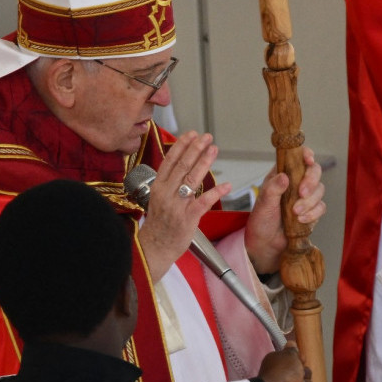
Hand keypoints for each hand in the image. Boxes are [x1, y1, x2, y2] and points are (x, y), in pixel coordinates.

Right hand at [137, 131, 231, 279]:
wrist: (155, 247)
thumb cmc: (159, 223)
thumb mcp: (157, 198)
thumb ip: (169, 182)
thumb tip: (182, 164)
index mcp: (158, 186)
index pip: (170, 161)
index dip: (181, 146)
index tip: (191, 134)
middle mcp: (166, 193)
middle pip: (182, 166)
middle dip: (195, 149)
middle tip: (206, 136)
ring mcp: (177, 206)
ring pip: (192, 179)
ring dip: (204, 162)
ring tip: (214, 149)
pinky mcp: (187, 219)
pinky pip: (204, 202)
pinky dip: (216, 192)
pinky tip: (227, 185)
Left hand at [245, 147, 325, 273]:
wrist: (266, 243)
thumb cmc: (262, 219)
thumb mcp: (263, 204)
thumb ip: (272, 189)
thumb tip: (284, 177)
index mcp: (283, 174)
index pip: (298, 157)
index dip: (306, 154)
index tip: (308, 160)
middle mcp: (296, 182)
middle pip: (314, 171)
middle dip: (310, 181)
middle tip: (302, 193)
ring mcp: (306, 196)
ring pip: (319, 190)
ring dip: (309, 201)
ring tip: (294, 213)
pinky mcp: (312, 210)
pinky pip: (320, 207)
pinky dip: (312, 213)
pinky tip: (300, 220)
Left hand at [257, 346, 310, 381]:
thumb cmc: (284, 371)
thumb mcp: (290, 355)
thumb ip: (292, 349)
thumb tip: (291, 342)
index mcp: (280, 361)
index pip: (295, 358)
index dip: (300, 359)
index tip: (301, 360)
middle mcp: (283, 373)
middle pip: (303, 371)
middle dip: (305, 373)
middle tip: (301, 374)